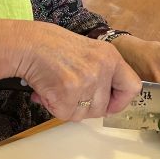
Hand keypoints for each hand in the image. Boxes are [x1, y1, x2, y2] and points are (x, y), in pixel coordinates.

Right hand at [0, 20, 141, 121]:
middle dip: (84, 107)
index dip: (120, 100)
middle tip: (69, 94)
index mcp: (110, 56)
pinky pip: (65, 114)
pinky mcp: (68, 94)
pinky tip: (46, 91)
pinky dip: (54, 107)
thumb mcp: (88, 50)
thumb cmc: (52, 45)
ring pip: (83, 114)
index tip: (108, 103)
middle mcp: (102, 69)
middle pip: (102, 108)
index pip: (133, 87)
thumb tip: (106, 102)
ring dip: (67, 107)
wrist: (26, 43)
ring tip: (55, 88)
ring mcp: (86, 82)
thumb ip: (101, 72)